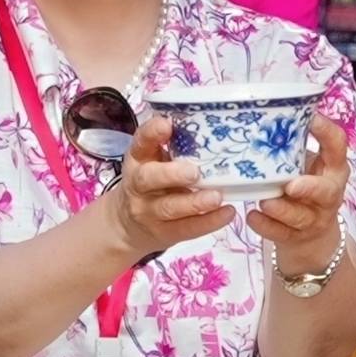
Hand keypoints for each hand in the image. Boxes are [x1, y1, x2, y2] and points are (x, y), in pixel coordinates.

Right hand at [109, 117, 238, 260]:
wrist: (127, 226)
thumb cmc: (151, 183)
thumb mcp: (153, 161)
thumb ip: (173, 146)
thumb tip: (211, 124)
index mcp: (138, 160)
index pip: (140, 143)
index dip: (151, 133)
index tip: (167, 125)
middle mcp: (139, 185)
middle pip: (149, 179)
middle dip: (170, 174)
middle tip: (194, 172)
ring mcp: (150, 211)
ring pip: (170, 207)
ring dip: (194, 202)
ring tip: (217, 196)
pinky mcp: (165, 232)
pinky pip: (188, 228)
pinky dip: (209, 222)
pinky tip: (228, 213)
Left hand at [247, 116, 355, 279]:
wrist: (311, 237)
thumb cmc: (304, 187)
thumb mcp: (304, 164)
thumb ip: (291, 146)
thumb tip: (258, 110)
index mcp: (333, 169)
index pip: (338, 146)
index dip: (327, 132)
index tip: (311, 118)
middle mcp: (328, 194)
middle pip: (326, 192)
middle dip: (310, 188)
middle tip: (291, 185)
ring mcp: (314, 219)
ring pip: (301, 217)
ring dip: (282, 209)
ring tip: (264, 201)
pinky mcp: (296, 238)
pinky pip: (280, 234)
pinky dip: (264, 226)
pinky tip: (252, 217)